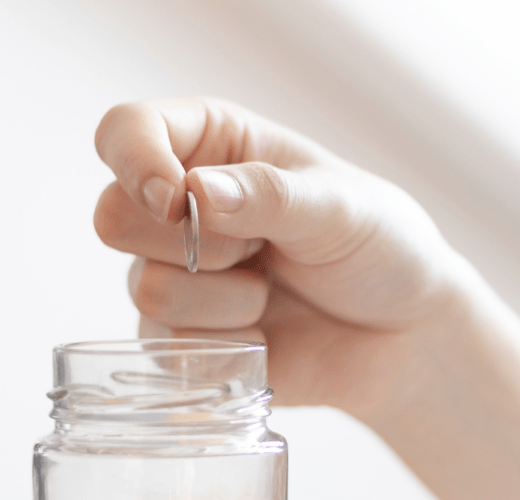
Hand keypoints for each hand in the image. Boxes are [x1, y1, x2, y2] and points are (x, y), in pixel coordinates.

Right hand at [93, 97, 470, 416]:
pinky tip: (267, 335)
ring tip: (273, 292)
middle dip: (195, 244)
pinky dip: (228, 347)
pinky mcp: (184, 340)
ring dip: (224, 301)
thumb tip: (194, 191)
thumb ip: (270, 196)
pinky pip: (168, 348)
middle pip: (114, 216)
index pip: (126, 131)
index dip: (135, 161)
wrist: (405, 336)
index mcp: (215, 146)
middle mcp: (182, 207)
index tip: (175, 198)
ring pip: (146, 289)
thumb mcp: (341, 209)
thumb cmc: (381, 250)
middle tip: (262, 250)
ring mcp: (179, 275)